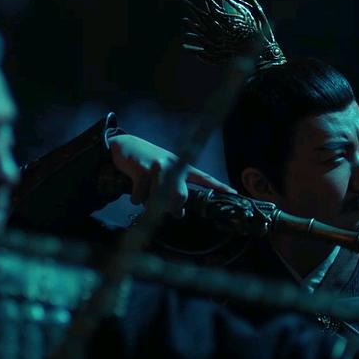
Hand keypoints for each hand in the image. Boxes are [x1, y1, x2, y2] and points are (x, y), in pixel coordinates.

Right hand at [109, 134, 235, 216]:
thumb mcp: (164, 172)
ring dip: (152, 205)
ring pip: (161, 198)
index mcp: (181, 166)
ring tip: (146, 200)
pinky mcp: (142, 170)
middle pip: (180, 196)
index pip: (203, 178)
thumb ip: (173, 190)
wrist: (125, 146)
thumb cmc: (147, 162)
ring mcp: (157, 167)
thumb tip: (178, 213)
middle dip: (174, 208)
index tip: (233, 193)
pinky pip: (141, 197)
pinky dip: (136, 199)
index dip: (218, 186)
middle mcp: (173, 165)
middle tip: (169, 211)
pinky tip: (135, 191)